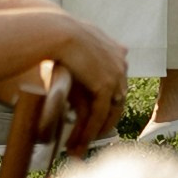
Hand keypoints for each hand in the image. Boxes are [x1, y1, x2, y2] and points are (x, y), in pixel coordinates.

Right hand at [56, 20, 129, 145]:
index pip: (116, 84)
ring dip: (97, 131)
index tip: (96, 117)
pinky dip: (90, 130)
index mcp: (117, 52)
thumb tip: (86, 45)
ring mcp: (115, 76)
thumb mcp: (79, 37)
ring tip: (83, 145)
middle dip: (105, 121)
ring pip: (109, 111)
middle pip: (117, 101)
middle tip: (92, 137)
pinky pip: (99, 114)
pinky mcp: (105, 86)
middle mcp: (121, 64)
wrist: (56, 31)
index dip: (106, 102)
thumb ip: (90, 45)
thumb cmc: (59, 32)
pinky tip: (80, 140)